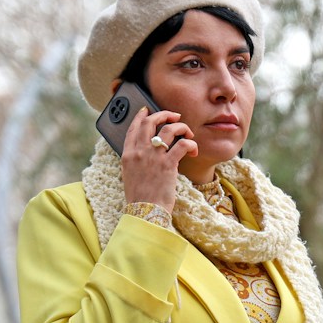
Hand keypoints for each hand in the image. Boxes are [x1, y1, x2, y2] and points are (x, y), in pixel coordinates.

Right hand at [118, 87, 196, 209]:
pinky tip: (194, 150)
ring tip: (187, 132)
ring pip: (168, 129)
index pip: (133, 128)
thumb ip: (135, 161)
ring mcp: (153, 157)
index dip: (141, 116)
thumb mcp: (130, 175)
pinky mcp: (168, 164)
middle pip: (150, 122)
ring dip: (181, 127)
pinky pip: (182, 144)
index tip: (147, 110)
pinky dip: (191, 144)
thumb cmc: (140, 198)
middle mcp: (139, 152)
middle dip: (163, 114)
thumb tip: (145, 152)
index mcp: (128, 155)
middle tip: (173, 117)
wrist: (145, 212)